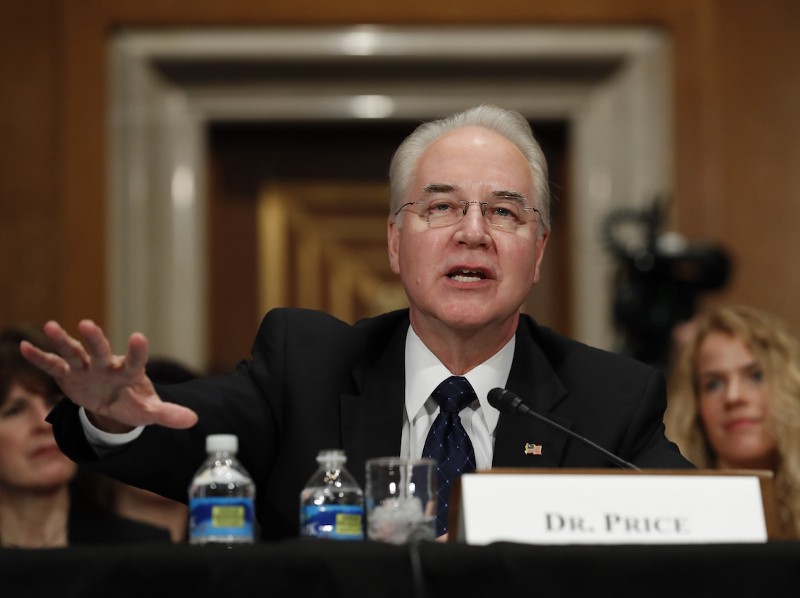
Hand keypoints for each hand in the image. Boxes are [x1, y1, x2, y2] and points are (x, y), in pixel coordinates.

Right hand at [20, 320, 197, 431]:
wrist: (112, 402)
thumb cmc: (133, 402)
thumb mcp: (150, 411)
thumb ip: (169, 414)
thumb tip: (194, 420)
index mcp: (129, 373)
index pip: (135, 360)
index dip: (137, 351)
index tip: (139, 338)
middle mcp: (107, 365)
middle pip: (101, 350)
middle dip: (94, 339)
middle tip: (87, 323)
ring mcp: (86, 368)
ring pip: (74, 352)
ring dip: (63, 341)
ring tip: (51, 326)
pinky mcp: (68, 375)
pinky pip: (53, 365)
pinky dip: (40, 358)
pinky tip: (26, 347)